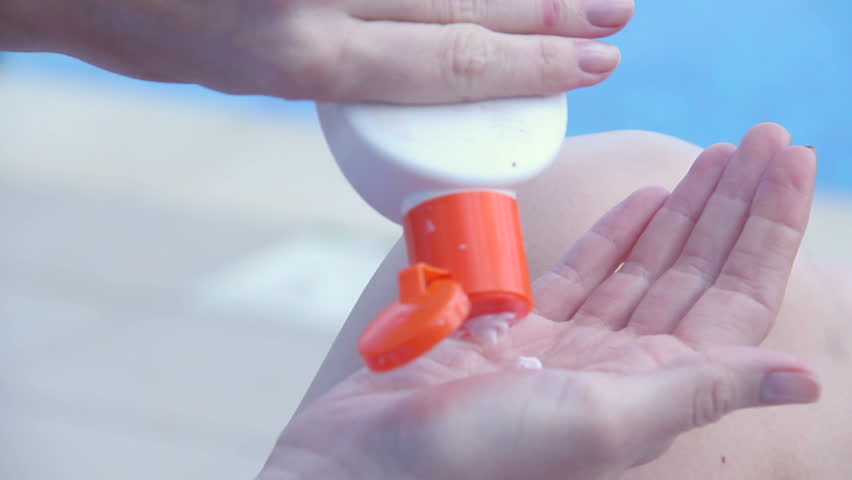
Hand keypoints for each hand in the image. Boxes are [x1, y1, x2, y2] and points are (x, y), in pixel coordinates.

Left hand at [3, 0, 631, 102]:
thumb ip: (335, 56)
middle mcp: (313, 3)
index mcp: (303, 61)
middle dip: (544, 11)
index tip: (593, 62)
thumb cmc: (150, 22)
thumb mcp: (250, 65)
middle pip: (457, 3)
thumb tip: (419, 43)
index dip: (530, 63)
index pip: (445, 62)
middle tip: (612, 17)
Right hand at [259, 123, 818, 479]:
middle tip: (759, 140)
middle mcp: (624, 369)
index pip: (735, 298)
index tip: (787, 164)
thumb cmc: (484, 453)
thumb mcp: (607, 418)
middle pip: (695, 272)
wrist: (374, 456)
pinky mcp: (524, 331)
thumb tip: (805, 380)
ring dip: (682, 212)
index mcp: (655, 390)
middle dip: (730, 207)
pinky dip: (616, 235)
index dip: (766, 230)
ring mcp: (575, 348)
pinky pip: (586, 273)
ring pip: (645, 267)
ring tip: (713, 159)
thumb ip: (701, 389)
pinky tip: (644, 199)